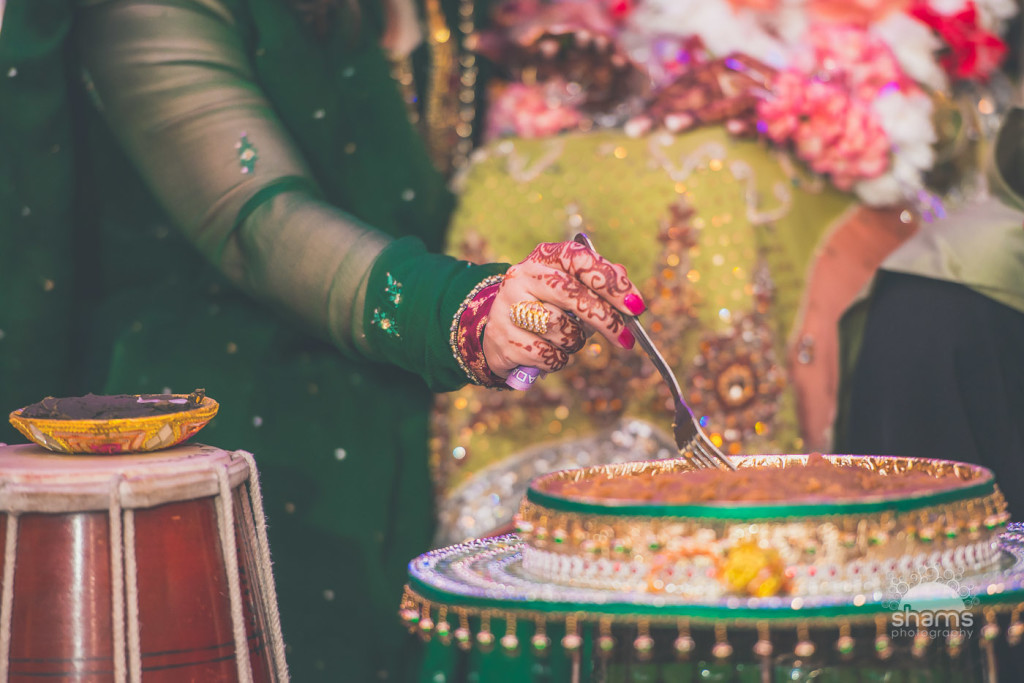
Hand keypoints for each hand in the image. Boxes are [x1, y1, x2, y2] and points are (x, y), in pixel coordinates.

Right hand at [481, 240, 644, 376]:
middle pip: (572, 295)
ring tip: (568, 339)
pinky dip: (557, 360)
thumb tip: (627, 290)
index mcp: (542, 258)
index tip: (636, 305)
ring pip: (561, 328)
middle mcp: (522, 276)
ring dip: (575, 341)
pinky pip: (547, 355)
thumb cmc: (543, 306)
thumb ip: (596, 284)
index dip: (611, 281)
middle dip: (605, 319)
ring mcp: (508, 307)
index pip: (580, 260)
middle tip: (625, 338)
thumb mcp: (566, 288)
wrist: (495, 331)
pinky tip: (550, 353)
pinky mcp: (504, 338)